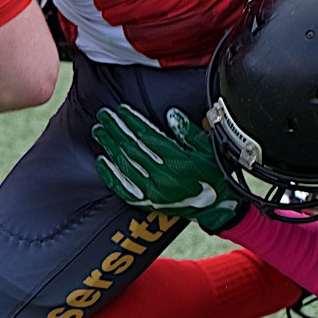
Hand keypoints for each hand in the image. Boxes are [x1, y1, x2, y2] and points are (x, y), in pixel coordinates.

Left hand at [92, 105, 241, 231]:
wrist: (219, 208)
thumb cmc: (216, 175)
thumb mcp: (208, 149)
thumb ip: (189, 132)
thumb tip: (171, 115)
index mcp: (177, 160)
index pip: (147, 136)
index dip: (131, 121)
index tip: (119, 109)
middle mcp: (163, 177)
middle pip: (132, 148)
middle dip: (115, 129)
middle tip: (103, 116)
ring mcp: (154, 192)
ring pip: (125, 165)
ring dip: (110, 147)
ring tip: (99, 132)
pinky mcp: (149, 204)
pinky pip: (124, 189)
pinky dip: (111, 175)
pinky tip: (102, 162)